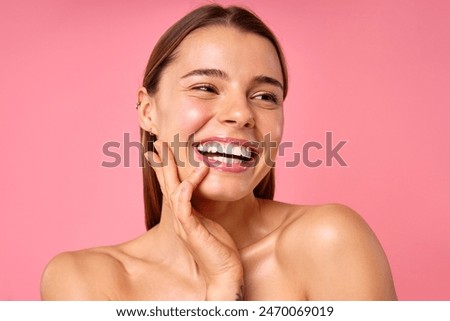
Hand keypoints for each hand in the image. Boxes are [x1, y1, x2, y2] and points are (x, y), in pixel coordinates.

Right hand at [150, 141, 243, 299]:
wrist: (224, 273)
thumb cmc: (219, 249)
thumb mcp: (211, 222)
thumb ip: (203, 208)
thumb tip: (205, 192)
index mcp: (185, 215)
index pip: (172, 186)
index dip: (166, 169)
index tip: (162, 150)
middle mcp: (180, 218)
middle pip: (167, 185)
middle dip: (162, 164)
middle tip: (157, 143)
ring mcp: (184, 225)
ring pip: (173, 193)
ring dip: (170, 172)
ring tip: (168, 152)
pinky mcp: (192, 232)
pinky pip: (185, 209)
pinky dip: (185, 194)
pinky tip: (186, 182)